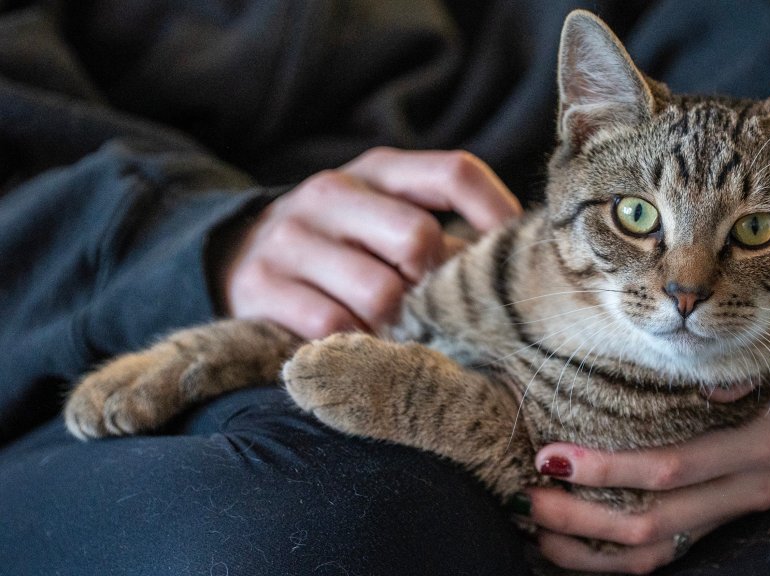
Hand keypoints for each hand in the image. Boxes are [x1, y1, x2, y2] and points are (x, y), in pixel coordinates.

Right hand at [220, 147, 521, 338]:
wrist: (235, 255)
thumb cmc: (341, 244)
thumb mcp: (386, 216)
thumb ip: (442, 230)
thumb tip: (513, 271)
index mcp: (377, 169)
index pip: (455, 173)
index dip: (497, 215)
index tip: (518, 260)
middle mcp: (332, 192)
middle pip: (419, 238)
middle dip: (438, 287)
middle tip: (440, 314)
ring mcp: (291, 237)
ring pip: (379, 292)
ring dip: (399, 326)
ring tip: (399, 335)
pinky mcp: (260, 286)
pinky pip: (333, 327)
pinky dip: (357, 346)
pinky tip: (360, 347)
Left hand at [528, 353, 769, 573]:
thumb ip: (745, 363)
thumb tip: (707, 386)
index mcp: (764, 445)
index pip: (675, 467)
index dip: (611, 468)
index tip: (552, 454)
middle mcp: (749, 489)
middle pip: (657, 521)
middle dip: (584, 515)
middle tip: (529, 497)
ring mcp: (731, 513)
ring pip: (657, 552)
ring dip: (591, 549)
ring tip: (536, 531)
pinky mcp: (715, 524)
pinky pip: (663, 556)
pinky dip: (610, 560)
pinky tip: (567, 548)